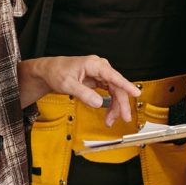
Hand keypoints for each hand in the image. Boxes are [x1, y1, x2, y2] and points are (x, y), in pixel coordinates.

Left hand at [21, 55, 140, 125]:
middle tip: (124, 118)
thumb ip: (84, 94)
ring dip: (115, 107)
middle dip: (120, 104)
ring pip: (115, 91)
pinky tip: (108, 113)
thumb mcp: (68, 84)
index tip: (136, 93)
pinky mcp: (98, 80)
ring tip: (110, 120)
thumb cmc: (56, 72)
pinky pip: (109, 93)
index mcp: (94, 64)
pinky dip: (110, 104)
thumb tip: (99, 103)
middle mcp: (100, 68)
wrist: (49, 71)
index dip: (126, 85)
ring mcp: (100, 74)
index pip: (114, 76)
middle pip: (117, 87)